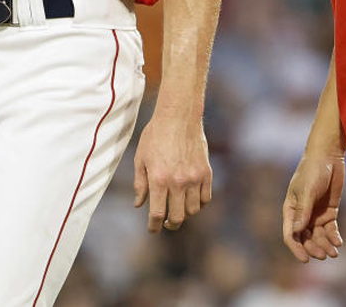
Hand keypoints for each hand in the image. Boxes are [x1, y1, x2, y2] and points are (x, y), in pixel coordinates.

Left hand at [132, 113, 211, 232]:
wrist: (179, 116)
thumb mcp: (141, 158)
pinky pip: (206, 198)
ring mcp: (194, 178)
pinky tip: (191, 199)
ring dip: (185, 213)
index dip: (153, 226)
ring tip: (178, 208)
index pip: (156, 213)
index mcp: (159, 179)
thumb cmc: (156, 135)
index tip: (152, 229)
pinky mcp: (206, 172)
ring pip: (193, 210)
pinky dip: (199, 203)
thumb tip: (138, 205)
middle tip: (166, 222)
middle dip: (170, 224)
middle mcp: (178, 182)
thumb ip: (140, 184)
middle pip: (177, 217)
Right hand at [282, 152, 345, 261]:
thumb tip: (298, 231)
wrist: (328, 157)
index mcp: (291, 209)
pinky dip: (334, 237)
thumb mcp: (307, 190)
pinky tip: (339, 242)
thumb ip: (303, 210)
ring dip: (325, 246)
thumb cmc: (312, 170)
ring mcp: (316, 214)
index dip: (296, 248)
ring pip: (319, 237)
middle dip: (314, 248)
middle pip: (305, 238)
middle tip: (324, 255)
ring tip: (334, 252)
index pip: (291, 234)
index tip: (305, 259)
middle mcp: (302, 215)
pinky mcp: (329, 212)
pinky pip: (330, 230)